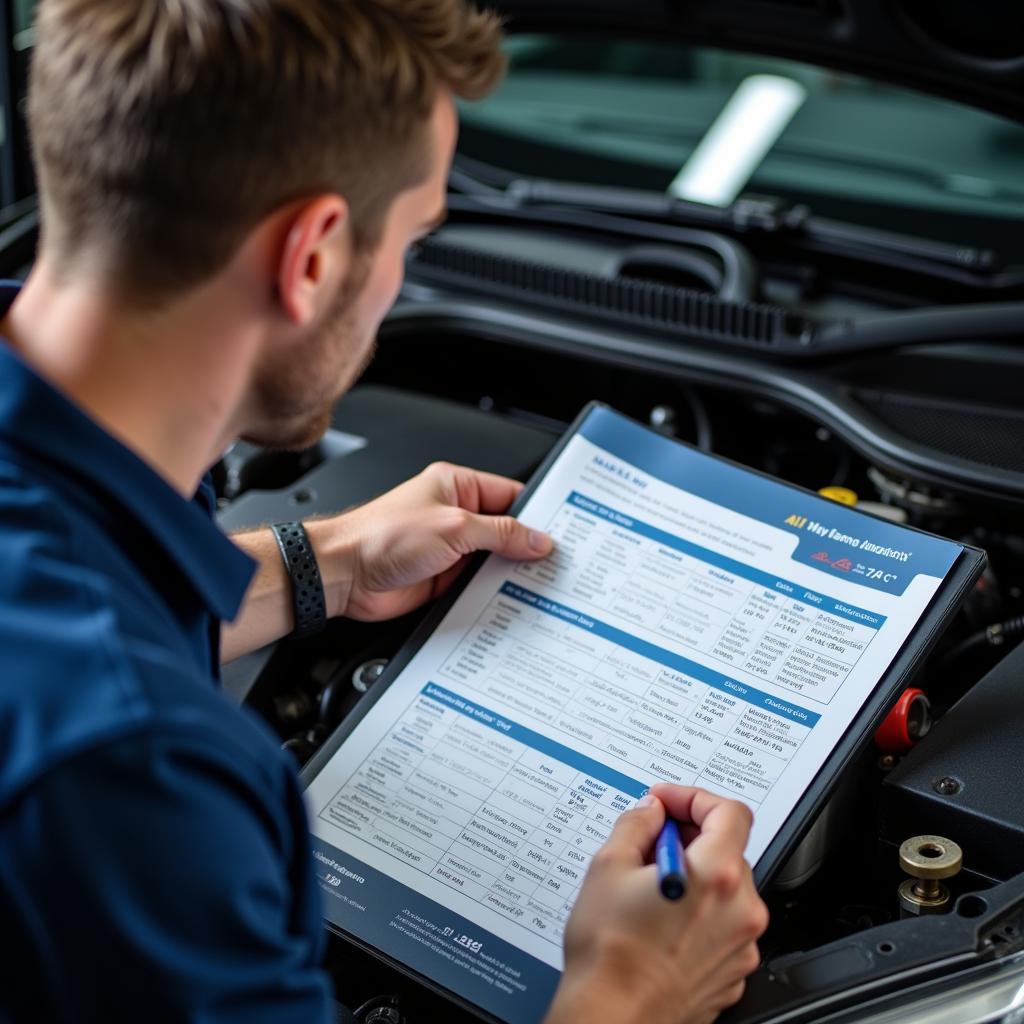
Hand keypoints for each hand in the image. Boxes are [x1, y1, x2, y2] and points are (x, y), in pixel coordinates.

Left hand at [308, 462, 551, 621]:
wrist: (343, 575)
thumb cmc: (380, 536)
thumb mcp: (453, 527)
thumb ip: (500, 533)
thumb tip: (536, 539)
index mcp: (457, 486)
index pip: (511, 495)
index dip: (537, 514)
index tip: (562, 531)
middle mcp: (455, 515)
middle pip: (506, 531)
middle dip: (528, 547)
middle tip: (557, 562)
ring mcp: (450, 549)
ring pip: (494, 561)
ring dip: (511, 573)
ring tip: (540, 584)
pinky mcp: (444, 579)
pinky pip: (478, 585)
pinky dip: (493, 593)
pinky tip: (511, 600)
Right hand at [545, 785, 767, 1023]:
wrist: (613, 1017)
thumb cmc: (609, 953)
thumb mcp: (608, 866)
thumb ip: (636, 824)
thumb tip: (650, 813)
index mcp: (716, 875)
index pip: (729, 812)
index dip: (694, 798)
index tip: (668, 803)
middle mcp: (741, 910)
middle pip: (728, 851)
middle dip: (690, 839)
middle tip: (650, 845)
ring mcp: (741, 946)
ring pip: (726, 891)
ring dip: (696, 878)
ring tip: (650, 890)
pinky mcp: (734, 973)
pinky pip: (724, 927)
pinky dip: (700, 915)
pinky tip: (663, 923)